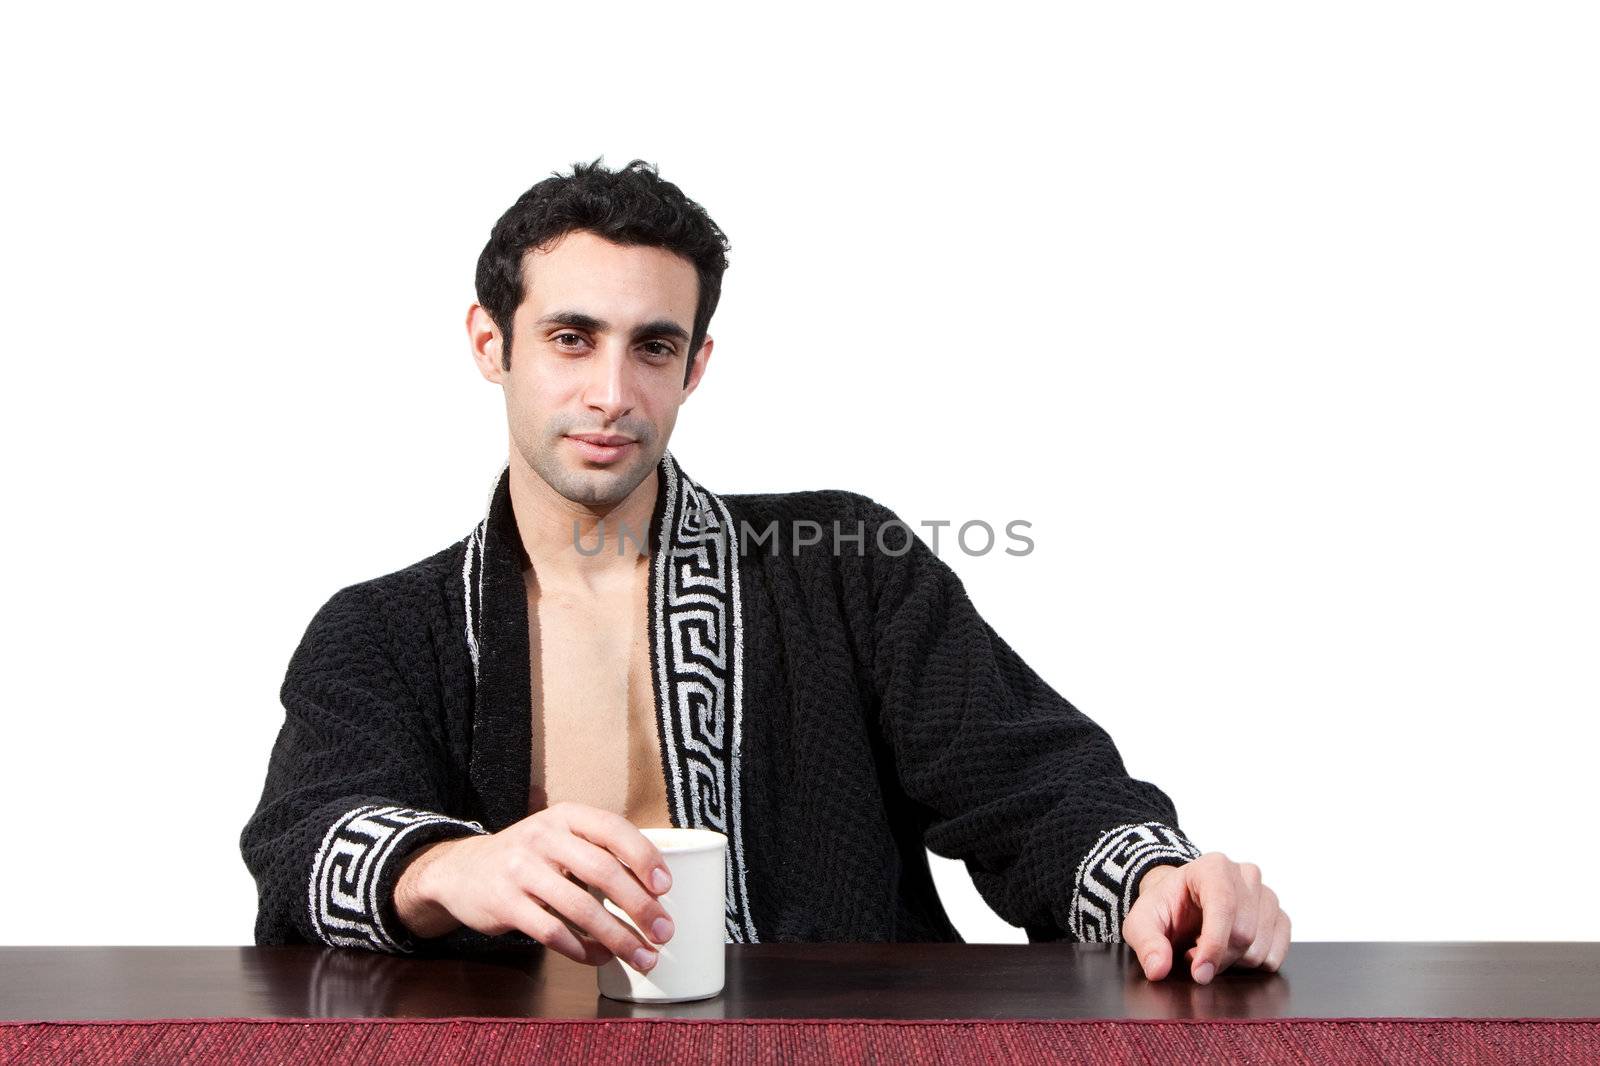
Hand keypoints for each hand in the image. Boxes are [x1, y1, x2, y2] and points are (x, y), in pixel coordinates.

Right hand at [393, 801, 675, 972]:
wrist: (460, 871)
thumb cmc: (528, 857)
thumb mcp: (559, 836)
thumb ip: (598, 850)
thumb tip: (655, 888)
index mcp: (565, 816)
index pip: (613, 829)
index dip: (644, 857)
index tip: (666, 887)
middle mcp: (543, 837)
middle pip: (603, 872)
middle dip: (640, 907)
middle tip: (664, 932)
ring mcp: (521, 870)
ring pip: (581, 909)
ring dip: (618, 938)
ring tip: (642, 957)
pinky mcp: (505, 903)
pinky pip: (553, 932)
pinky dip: (582, 950)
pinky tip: (599, 958)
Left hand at [1121, 852, 1290, 983]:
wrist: (1181, 903)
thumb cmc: (1165, 908)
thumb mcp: (1142, 922)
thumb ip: (1146, 943)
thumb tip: (1158, 968)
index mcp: (1213, 867)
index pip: (1224, 906)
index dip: (1213, 945)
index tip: (1198, 973)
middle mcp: (1245, 875)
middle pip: (1244, 934)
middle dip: (1217, 957)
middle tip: (1193, 952)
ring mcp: (1266, 895)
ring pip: (1260, 948)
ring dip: (1233, 962)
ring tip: (1210, 947)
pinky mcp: (1279, 917)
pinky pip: (1277, 956)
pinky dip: (1252, 965)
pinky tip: (1232, 952)